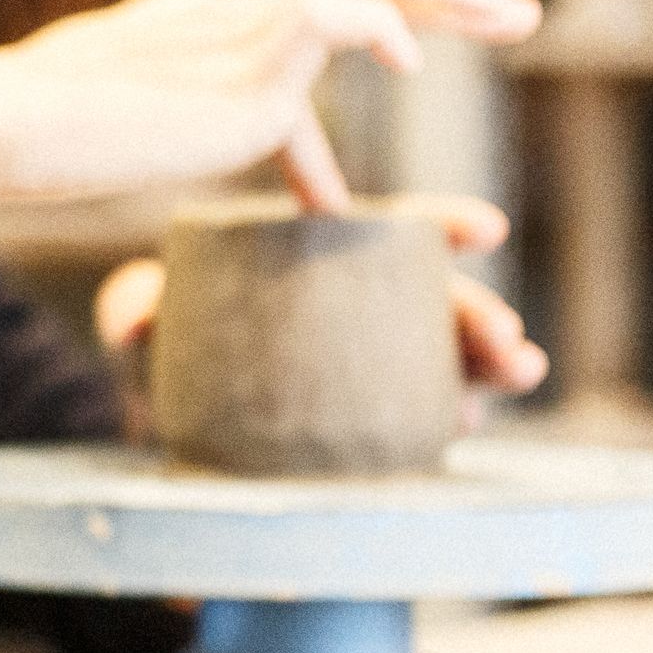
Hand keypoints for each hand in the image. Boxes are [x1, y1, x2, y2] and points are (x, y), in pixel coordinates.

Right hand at [0, 0, 540, 207]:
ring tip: (507, 18)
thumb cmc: (48, 106)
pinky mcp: (241, 73)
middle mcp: (244, 16)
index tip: (477, 18)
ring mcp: (244, 41)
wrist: (2, 121)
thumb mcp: (124, 50)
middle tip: (522, 15)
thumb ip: (174, 13)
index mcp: (225, 22)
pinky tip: (408, 60)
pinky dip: (380, 25)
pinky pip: (332, 20)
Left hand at [94, 195, 550, 396]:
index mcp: (334, 263)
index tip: (490, 229)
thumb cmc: (178, 336)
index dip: (448, 226)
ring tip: (521, 369)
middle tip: (504, 330)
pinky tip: (463, 423)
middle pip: (441, 305)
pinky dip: (449, 420)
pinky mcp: (375, 426)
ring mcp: (380, 371)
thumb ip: (138, 305)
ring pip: (452, 364)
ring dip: (494, 368)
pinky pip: (423, 423)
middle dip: (484, 316)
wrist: (167, 411)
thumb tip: (131, 323)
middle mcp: (370, 314)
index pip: (400, 233)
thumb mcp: (153, 313)